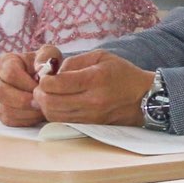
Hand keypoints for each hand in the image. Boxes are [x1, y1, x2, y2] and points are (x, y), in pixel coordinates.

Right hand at [0, 51, 45, 126]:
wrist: (31, 75)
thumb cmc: (40, 64)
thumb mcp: (46, 54)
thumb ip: (46, 56)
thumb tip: (43, 70)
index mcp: (4, 62)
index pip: (11, 73)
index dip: (28, 83)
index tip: (42, 88)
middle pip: (1, 92)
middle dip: (24, 100)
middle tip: (41, 103)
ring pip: (3, 108)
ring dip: (25, 112)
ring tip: (42, 110)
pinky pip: (8, 120)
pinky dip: (24, 120)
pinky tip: (37, 116)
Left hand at [34, 51, 152, 125]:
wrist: (143, 97)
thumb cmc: (122, 74)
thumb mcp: (100, 57)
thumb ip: (74, 62)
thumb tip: (52, 73)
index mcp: (94, 79)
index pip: (56, 84)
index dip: (44, 80)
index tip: (45, 76)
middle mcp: (91, 101)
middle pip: (50, 103)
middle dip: (40, 94)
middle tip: (41, 87)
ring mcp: (90, 116)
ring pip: (53, 115)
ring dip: (45, 106)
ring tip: (48, 96)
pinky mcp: (90, 126)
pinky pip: (63, 122)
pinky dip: (55, 114)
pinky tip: (58, 104)